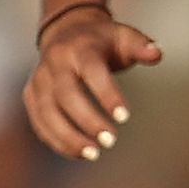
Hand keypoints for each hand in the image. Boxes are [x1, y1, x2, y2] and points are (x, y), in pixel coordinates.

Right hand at [22, 8, 163, 160]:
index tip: (125, 118)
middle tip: (110, 142)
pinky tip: (78, 153)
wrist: (65, 32)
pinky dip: (55, 139)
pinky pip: (39, 120)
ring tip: (93, 155)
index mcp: (80, 48)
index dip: (107, 95)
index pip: (92, 72)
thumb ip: (142, 46)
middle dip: (87, 121)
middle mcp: (55, 63)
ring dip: (67, 136)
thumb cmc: (103, 40)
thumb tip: (156, 54)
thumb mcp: (124, 36)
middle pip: (66, 95)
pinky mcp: (31, 94)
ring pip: (46, 111)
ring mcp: (39, 79)